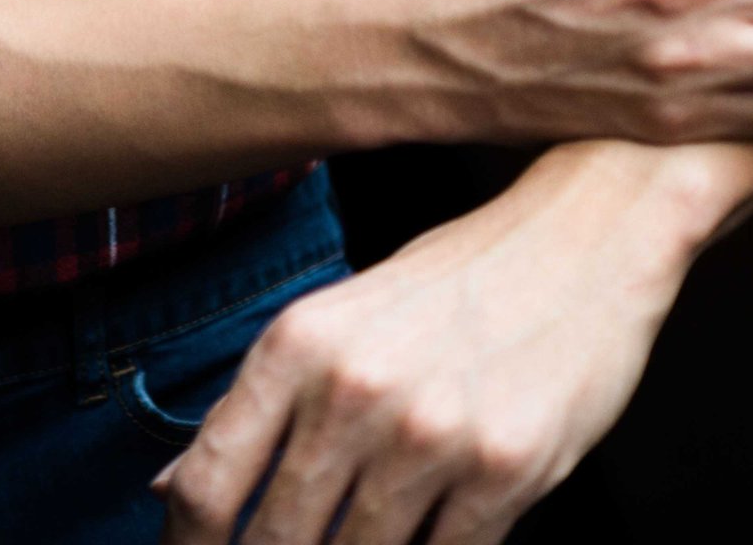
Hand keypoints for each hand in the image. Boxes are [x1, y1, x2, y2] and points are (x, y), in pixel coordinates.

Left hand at [147, 142, 690, 544]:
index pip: (209, 481)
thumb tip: (170, 490)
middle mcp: (355, 388)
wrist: (582, 239)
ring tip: (349, 544)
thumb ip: (260, 407)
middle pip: (273, 539)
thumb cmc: (452, 283)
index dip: (186, 543)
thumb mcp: (339, 321)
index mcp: (299, 343)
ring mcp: (431, 435)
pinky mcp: (506, 474)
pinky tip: (414, 544)